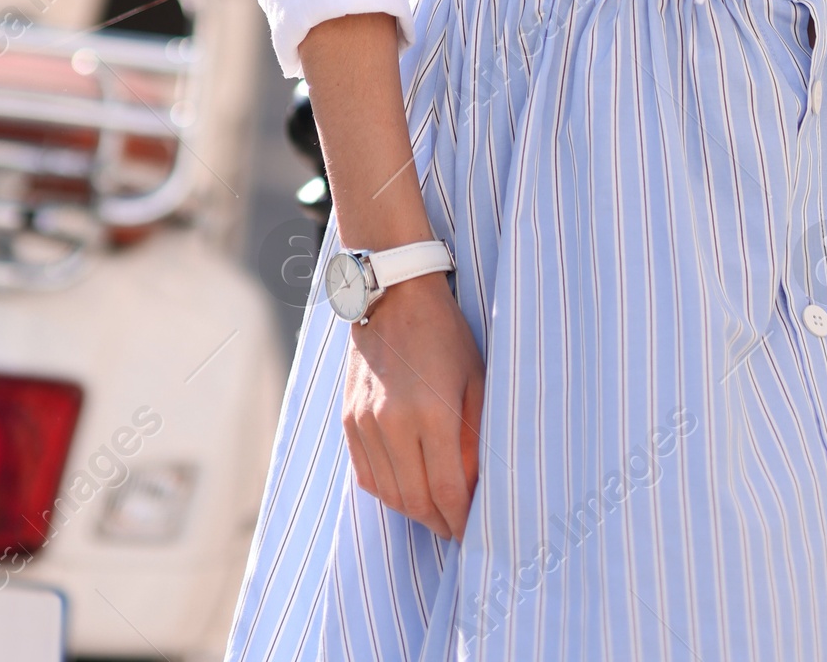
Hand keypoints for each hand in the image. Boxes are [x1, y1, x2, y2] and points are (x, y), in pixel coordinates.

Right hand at [341, 271, 484, 540]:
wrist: (394, 295)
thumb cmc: (445, 335)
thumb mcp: (475, 379)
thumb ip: (476, 435)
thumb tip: (478, 484)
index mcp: (432, 412)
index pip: (447, 490)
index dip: (461, 519)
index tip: (473, 531)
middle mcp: (393, 423)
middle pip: (416, 500)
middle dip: (439, 522)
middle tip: (456, 529)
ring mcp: (365, 423)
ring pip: (389, 494)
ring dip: (414, 511)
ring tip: (435, 513)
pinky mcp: (349, 420)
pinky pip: (366, 475)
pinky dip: (388, 492)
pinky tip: (407, 490)